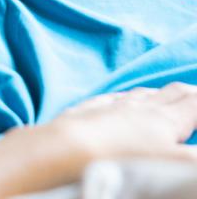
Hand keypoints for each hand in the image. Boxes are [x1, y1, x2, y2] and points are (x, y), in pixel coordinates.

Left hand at [44, 83, 196, 164]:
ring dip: (158, 94)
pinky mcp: (90, 110)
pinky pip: (113, 98)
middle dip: (188, 93)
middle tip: (195, 95)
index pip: (192, 102)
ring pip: (143, 93)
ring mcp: (114, 106)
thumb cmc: (124, 158)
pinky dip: (124, 98)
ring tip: (164, 98)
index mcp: (166, 119)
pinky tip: (121, 100)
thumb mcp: (172, 162)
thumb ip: (192, 157)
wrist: (69, 148)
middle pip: (172, 92)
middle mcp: (141, 107)